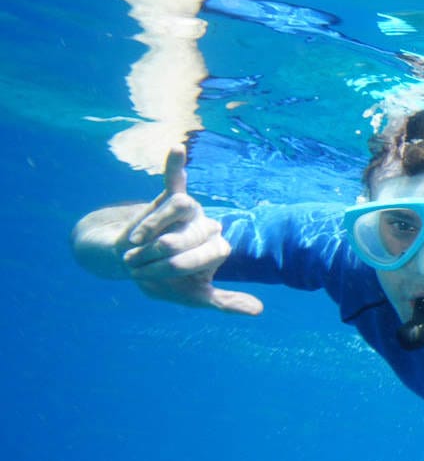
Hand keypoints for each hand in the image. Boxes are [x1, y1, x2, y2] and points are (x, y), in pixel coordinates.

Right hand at [119, 145, 261, 314]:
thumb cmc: (166, 281)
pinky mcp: (166, 197)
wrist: (127, 264)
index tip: (157, 279)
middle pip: (193, 235)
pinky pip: (173, 177)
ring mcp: (189, 211)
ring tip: (137, 245)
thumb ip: (225, 302)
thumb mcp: (195, 296)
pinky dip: (174, 164)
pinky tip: (177, 149)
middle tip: (141, 266)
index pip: (214, 252)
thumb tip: (260, 311)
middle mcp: (208, 225)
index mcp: (217, 247)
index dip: (180, 267)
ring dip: (152, 228)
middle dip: (161, 256)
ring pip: (180, 207)